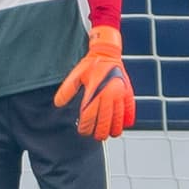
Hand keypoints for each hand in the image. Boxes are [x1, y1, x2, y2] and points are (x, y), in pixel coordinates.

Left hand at [54, 25, 135, 139]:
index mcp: (95, 91)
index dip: (86, 127)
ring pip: (118, 119)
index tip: (83, 131)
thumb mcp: (75, 75)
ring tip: (108, 134)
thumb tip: (58, 104)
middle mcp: (109, 94)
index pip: (89, 116)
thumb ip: (66, 90)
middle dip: (99, 132)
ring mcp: (120, 94)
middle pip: (105, 121)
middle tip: (96, 136)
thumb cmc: (91, 64)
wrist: (108, 53)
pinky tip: (122, 125)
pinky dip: (127, 120)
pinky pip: (130, 111)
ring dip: (113, 130)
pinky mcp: (128, 93)